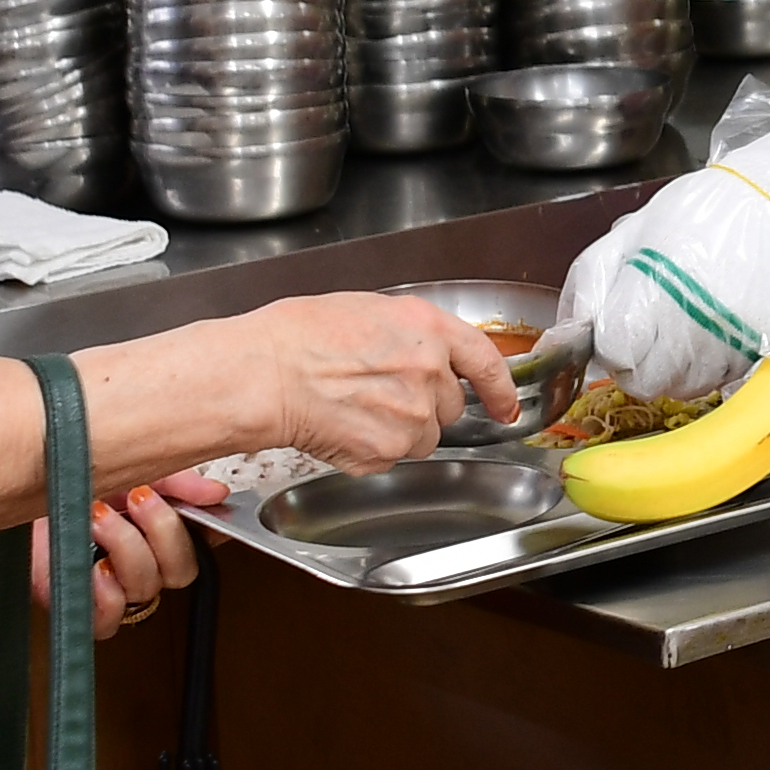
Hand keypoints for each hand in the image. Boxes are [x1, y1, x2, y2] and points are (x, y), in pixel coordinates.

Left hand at [29, 483, 200, 639]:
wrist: (25, 486)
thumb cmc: (73, 476)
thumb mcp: (133, 466)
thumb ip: (179, 481)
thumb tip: (215, 493)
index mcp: (163, 530)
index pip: (205, 544)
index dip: (202, 530)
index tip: (183, 501)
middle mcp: (145, 560)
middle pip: (183, 572)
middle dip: (163, 531)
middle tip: (137, 497)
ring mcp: (115, 584)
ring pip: (146, 589)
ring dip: (126, 549)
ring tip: (99, 518)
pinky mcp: (82, 602)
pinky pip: (109, 622)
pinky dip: (107, 596)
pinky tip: (95, 566)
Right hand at [239, 290, 519, 470]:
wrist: (265, 375)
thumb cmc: (298, 337)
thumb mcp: (368, 312)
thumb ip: (411, 335)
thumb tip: (426, 354)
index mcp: (428, 329)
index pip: (486, 362)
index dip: (500, 389)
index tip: (504, 406)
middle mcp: (430, 373)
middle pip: (450, 406)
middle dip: (423, 405)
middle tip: (377, 392)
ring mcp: (413, 417)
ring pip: (423, 437)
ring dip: (399, 430)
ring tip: (354, 408)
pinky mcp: (389, 452)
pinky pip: (392, 457)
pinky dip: (371, 449)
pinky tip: (343, 427)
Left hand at [558, 139, 769, 404]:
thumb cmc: (700, 212)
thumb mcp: (628, 233)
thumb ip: (588, 286)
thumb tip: (564, 336)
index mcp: (652, 293)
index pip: (614, 356)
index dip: (611, 345)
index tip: (621, 328)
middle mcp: (693, 326)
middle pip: (646, 383)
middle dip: (638, 364)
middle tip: (649, 332)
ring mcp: (732, 342)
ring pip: (685, 389)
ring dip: (674, 369)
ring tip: (684, 328)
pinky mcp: (764, 350)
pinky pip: (723, 380)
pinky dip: (711, 366)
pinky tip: (713, 331)